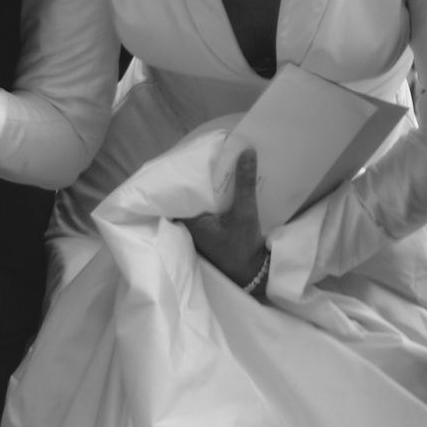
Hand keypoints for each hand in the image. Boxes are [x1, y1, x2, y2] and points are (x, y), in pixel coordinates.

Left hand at [181, 148, 269, 294]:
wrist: (251, 275)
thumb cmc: (241, 248)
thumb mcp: (244, 213)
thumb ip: (244, 183)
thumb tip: (246, 151)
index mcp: (189, 221)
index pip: (175, 194)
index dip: (178, 177)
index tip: (184, 159)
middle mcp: (189, 226)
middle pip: (186, 196)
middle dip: (193, 179)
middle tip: (201, 157)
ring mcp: (198, 230)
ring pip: (196, 202)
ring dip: (203, 188)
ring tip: (210, 166)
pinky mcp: (208, 232)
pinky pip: (205, 209)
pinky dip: (211, 198)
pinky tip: (220, 186)